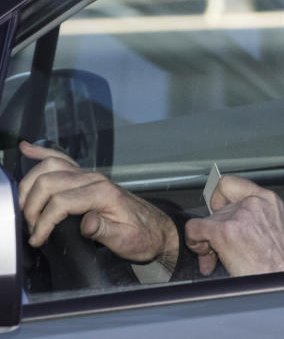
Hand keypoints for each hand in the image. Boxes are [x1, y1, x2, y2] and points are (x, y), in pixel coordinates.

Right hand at [18, 141, 179, 269]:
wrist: (156, 229)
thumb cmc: (141, 235)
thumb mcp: (125, 240)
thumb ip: (104, 231)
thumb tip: (86, 222)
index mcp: (104, 194)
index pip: (61, 202)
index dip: (43, 222)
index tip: (37, 238)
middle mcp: (95, 179)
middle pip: (50, 182)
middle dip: (31, 205)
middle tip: (30, 228)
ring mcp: (90, 175)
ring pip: (51, 167)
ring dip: (30, 184)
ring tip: (22, 206)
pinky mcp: (86, 177)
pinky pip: (62, 159)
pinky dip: (42, 153)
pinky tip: (27, 149)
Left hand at [184, 175, 283, 275]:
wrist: (281, 282)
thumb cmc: (280, 265)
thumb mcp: (275, 229)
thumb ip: (255, 217)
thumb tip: (231, 219)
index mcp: (268, 200)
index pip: (230, 183)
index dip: (219, 199)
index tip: (220, 212)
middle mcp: (254, 202)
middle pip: (217, 208)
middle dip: (214, 228)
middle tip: (217, 247)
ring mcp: (239, 215)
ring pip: (206, 220)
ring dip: (206, 240)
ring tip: (215, 257)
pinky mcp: (225, 231)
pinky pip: (194, 229)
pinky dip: (193, 241)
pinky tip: (204, 254)